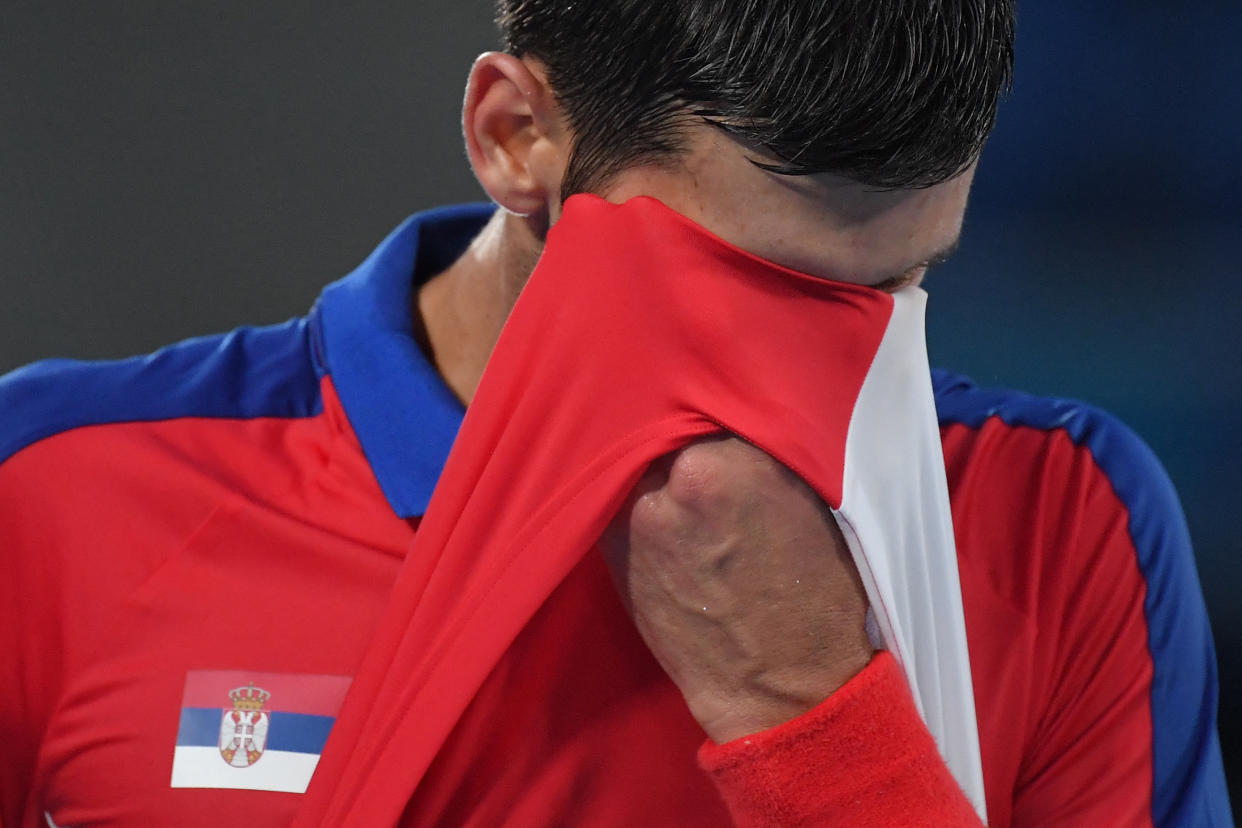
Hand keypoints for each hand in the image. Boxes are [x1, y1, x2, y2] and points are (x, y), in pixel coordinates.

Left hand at [600, 435, 873, 743]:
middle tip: (688, 448)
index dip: (707, 406)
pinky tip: (654, 514)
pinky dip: (628, 498)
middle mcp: (685, 480)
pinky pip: (614, 500)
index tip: (711, 408)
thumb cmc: (817, 595)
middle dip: (674, 434)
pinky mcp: (615, 551)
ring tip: (673, 486)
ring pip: (634, 462)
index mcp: (742, 461)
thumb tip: (728, 422)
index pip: (707, 402)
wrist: (785, 685)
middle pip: (664, 427)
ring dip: (648, 466)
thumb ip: (762, 455)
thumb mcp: (812, 501)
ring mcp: (643, 516)